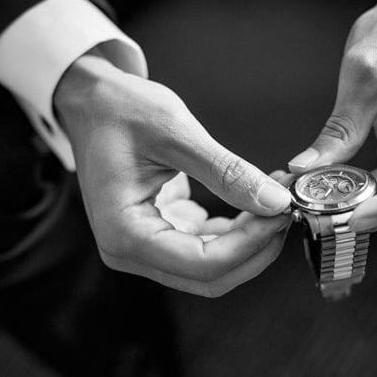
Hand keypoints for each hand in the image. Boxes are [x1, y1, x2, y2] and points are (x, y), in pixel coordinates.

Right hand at [54, 53, 293, 297]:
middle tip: (284, 208)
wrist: (92, 100)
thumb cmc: (118, 109)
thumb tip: (275, 201)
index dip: (251, 244)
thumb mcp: (176, 133)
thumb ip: (228, 173)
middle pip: (210, 276)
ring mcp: (143, 247)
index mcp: (123, 232)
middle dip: (255, 248)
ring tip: (275, 201)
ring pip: (213, 268)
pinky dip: (236, 232)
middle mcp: (128, 251)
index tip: (280, 212)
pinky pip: (207, 249)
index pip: (203, 264)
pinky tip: (256, 203)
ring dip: (250, 242)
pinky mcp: (160, 235)